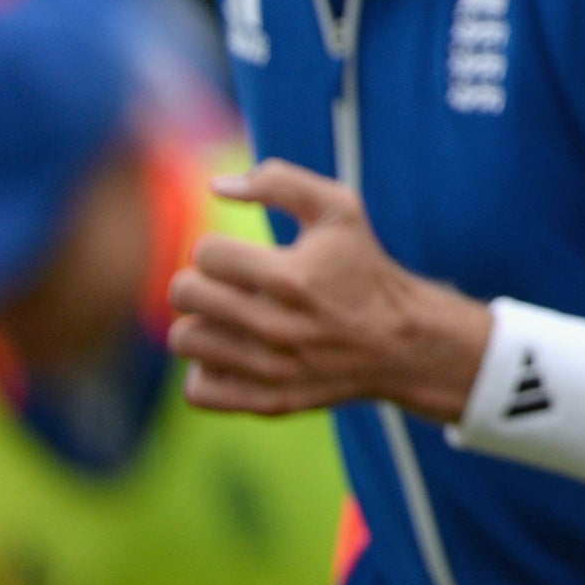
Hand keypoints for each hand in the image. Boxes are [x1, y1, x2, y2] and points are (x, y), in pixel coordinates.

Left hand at [167, 159, 490, 420]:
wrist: (401, 341)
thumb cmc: (363, 267)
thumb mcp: (340, 208)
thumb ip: (279, 181)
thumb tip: (216, 185)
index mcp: (291, 277)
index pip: (205, 252)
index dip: (220, 248)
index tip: (245, 258)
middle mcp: (277, 327)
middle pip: (184, 294)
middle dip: (203, 281)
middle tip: (230, 285)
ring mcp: (271, 370)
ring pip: (185, 340)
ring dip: (204, 324)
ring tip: (233, 318)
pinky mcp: (268, 403)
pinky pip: (197, 389)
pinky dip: (209, 370)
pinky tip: (236, 353)